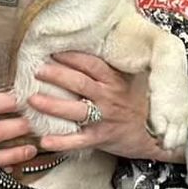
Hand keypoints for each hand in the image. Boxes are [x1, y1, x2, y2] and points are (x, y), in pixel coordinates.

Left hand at [29, 51, 178, 163]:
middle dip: (57, 75)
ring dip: (52, 105)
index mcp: (115, 81)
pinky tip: (44, 140)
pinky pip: (79, 141)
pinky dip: (62, 142)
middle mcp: (109, 97)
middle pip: (80, 83)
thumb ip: (110, 68)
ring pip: (76, 110)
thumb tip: (91, 46)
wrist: (155, 135)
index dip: (71, 57)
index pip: (92, 64)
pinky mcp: (101, 139)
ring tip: (32, 100)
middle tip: (37, 70)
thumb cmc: (137, 104)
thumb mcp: (129, 81)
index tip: (53, 51)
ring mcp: (105, 119)